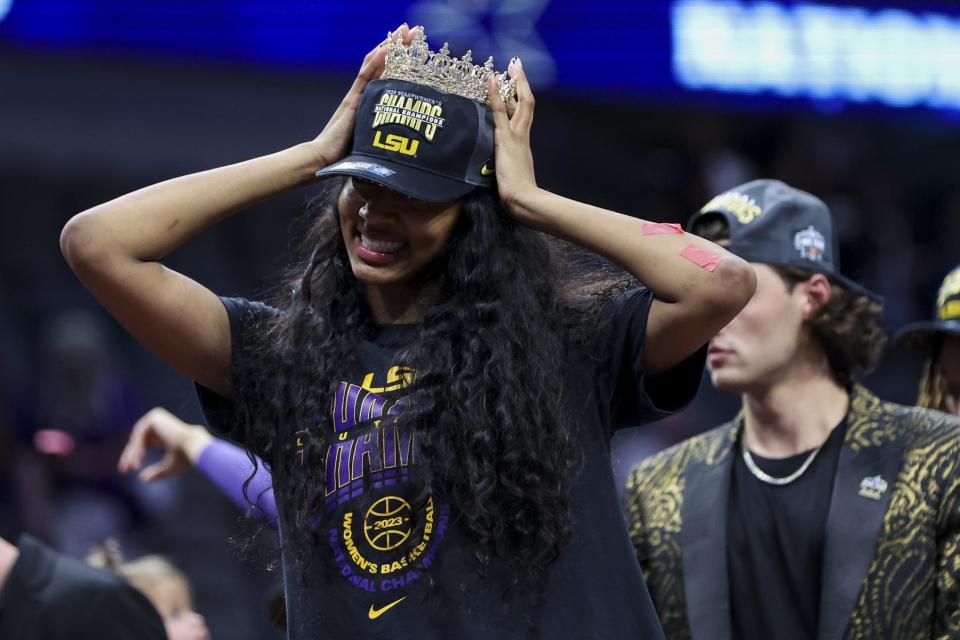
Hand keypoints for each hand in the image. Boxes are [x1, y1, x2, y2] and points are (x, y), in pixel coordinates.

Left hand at [118, 407, 212, 481]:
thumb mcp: (167, 467)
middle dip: (129, 456)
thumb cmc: (184, 457)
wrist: (192, 446)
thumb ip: (155, 472)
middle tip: (124, 470)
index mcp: (164, 434)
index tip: (127, 470)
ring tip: (134, 465)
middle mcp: (160, 425)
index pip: (144, 444)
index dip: (134, 456)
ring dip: (132, 453)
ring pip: (136, 437)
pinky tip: (139, 456)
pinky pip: (139, 433)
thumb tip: (142, 479)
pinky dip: (137, 445)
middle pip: (137, 440)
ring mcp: (156, 419)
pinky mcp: (154, 417)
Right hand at [307, 24, 420, 168]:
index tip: (410, 42)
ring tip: (404, 30)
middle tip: (413, 28)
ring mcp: (356, 95)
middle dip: (396, 44)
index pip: (381, 71)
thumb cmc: (345, 156)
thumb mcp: (370, 141)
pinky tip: (388, 49)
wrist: (323, 159)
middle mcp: (360, 93)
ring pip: (374, 63)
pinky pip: (366, 77)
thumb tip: (404, 140)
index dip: (395, 56)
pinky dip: (377, 61)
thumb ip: (382, 134)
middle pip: (379, 61)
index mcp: (365, 100)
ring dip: (390, 45)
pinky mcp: (353, 101)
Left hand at [487, 58, 538, 215]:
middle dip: (521, 82)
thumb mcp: (512, 173)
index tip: (517, 82)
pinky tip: (490, 80)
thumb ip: (509, 166)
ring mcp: (515, 135)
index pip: (524, 114)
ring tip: (509, 65)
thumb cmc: (519, 193)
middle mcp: (523, 134)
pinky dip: (494, 95)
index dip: (521, 96)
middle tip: (516, 65)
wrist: (524, 199)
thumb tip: (504, 165)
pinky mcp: (505, 139)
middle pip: (526, 102)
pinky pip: (499, 112)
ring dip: (513, 82)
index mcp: (524, 142)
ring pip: (518, 103)